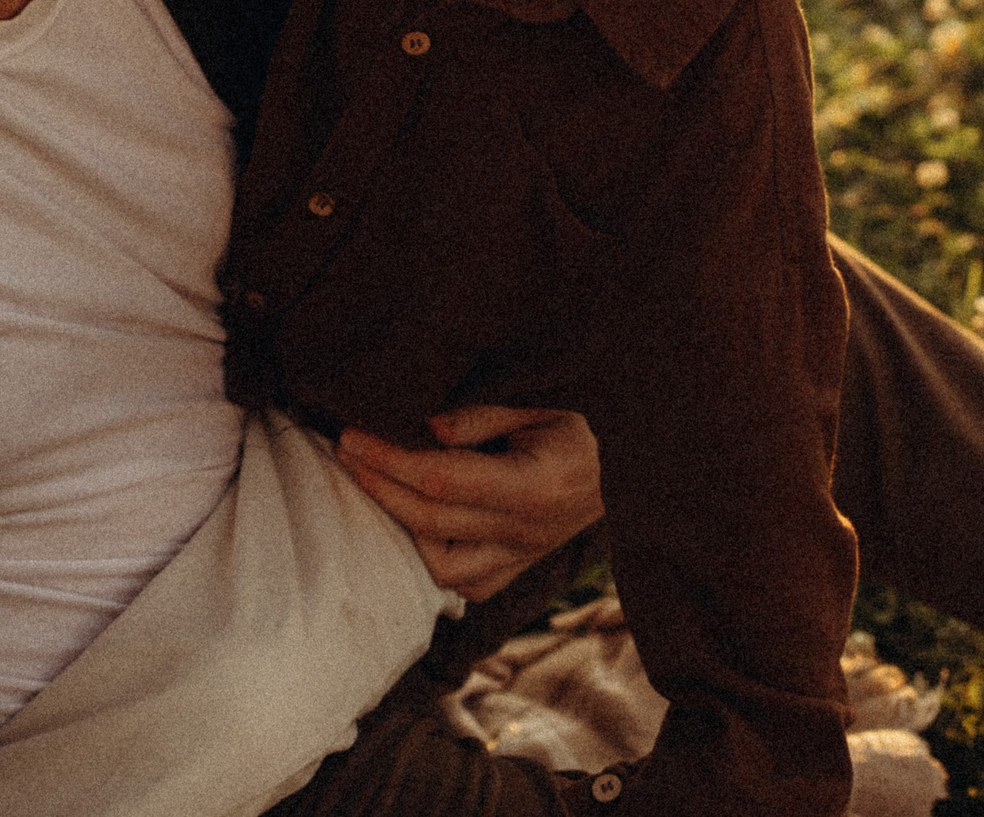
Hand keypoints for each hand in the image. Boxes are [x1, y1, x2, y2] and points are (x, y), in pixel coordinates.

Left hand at [338, 405, 604, 601]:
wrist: (637, 467)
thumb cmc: (588, 423)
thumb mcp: (544, 401)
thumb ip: (485, 415)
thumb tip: (427, 428)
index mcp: (535, 486)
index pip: (442, 480)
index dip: (389, 460)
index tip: (353, 436)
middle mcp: (527, 532)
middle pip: (430, 521)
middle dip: (378, 485)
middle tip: (346, 451)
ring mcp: (524, 556)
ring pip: (443, 566)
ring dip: (403, 527)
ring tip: (379, 485)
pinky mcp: (521, 568)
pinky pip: (467, 583)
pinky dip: (434, 558)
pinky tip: (419, 523)